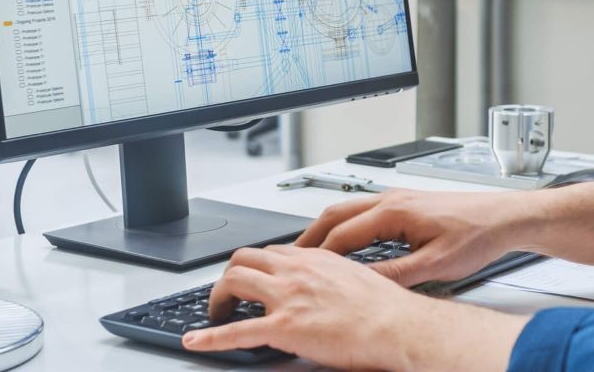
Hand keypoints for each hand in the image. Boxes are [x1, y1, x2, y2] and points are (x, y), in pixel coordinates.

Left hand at [182, 245, 417, 369]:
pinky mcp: (284, 327)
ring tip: (216, 314)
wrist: (397, 325)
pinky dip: (209, 337)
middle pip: (245, 259)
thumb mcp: (357, 278)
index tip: (255, 279)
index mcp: (316, 259)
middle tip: (230, 295)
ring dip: (218, 298)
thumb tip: (325, 290)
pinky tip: (196, 341)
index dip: (258, 267)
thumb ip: (333, 278)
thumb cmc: (387, 308)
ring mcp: (288, 297)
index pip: (273, 252)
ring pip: (234, 281)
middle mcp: (297, 270)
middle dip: (230, 276)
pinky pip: (235, 331)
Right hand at [296, 188, 529, 286]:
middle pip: (335, 215)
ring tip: (309, 253)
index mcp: (394, 211)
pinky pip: (364, 212)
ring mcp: (398, 198)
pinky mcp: (406, 203)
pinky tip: (345, 244)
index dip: (316, 255)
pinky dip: (345, 227)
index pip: (341, 234)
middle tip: (289, 259)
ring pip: (348, 210)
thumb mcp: (434, 265)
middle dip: (309, 237)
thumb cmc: (477, 235)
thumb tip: (363, 285)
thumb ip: (394, 275)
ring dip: (326, 230)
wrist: (504, 217)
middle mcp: (392, 199)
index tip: (299, 271)